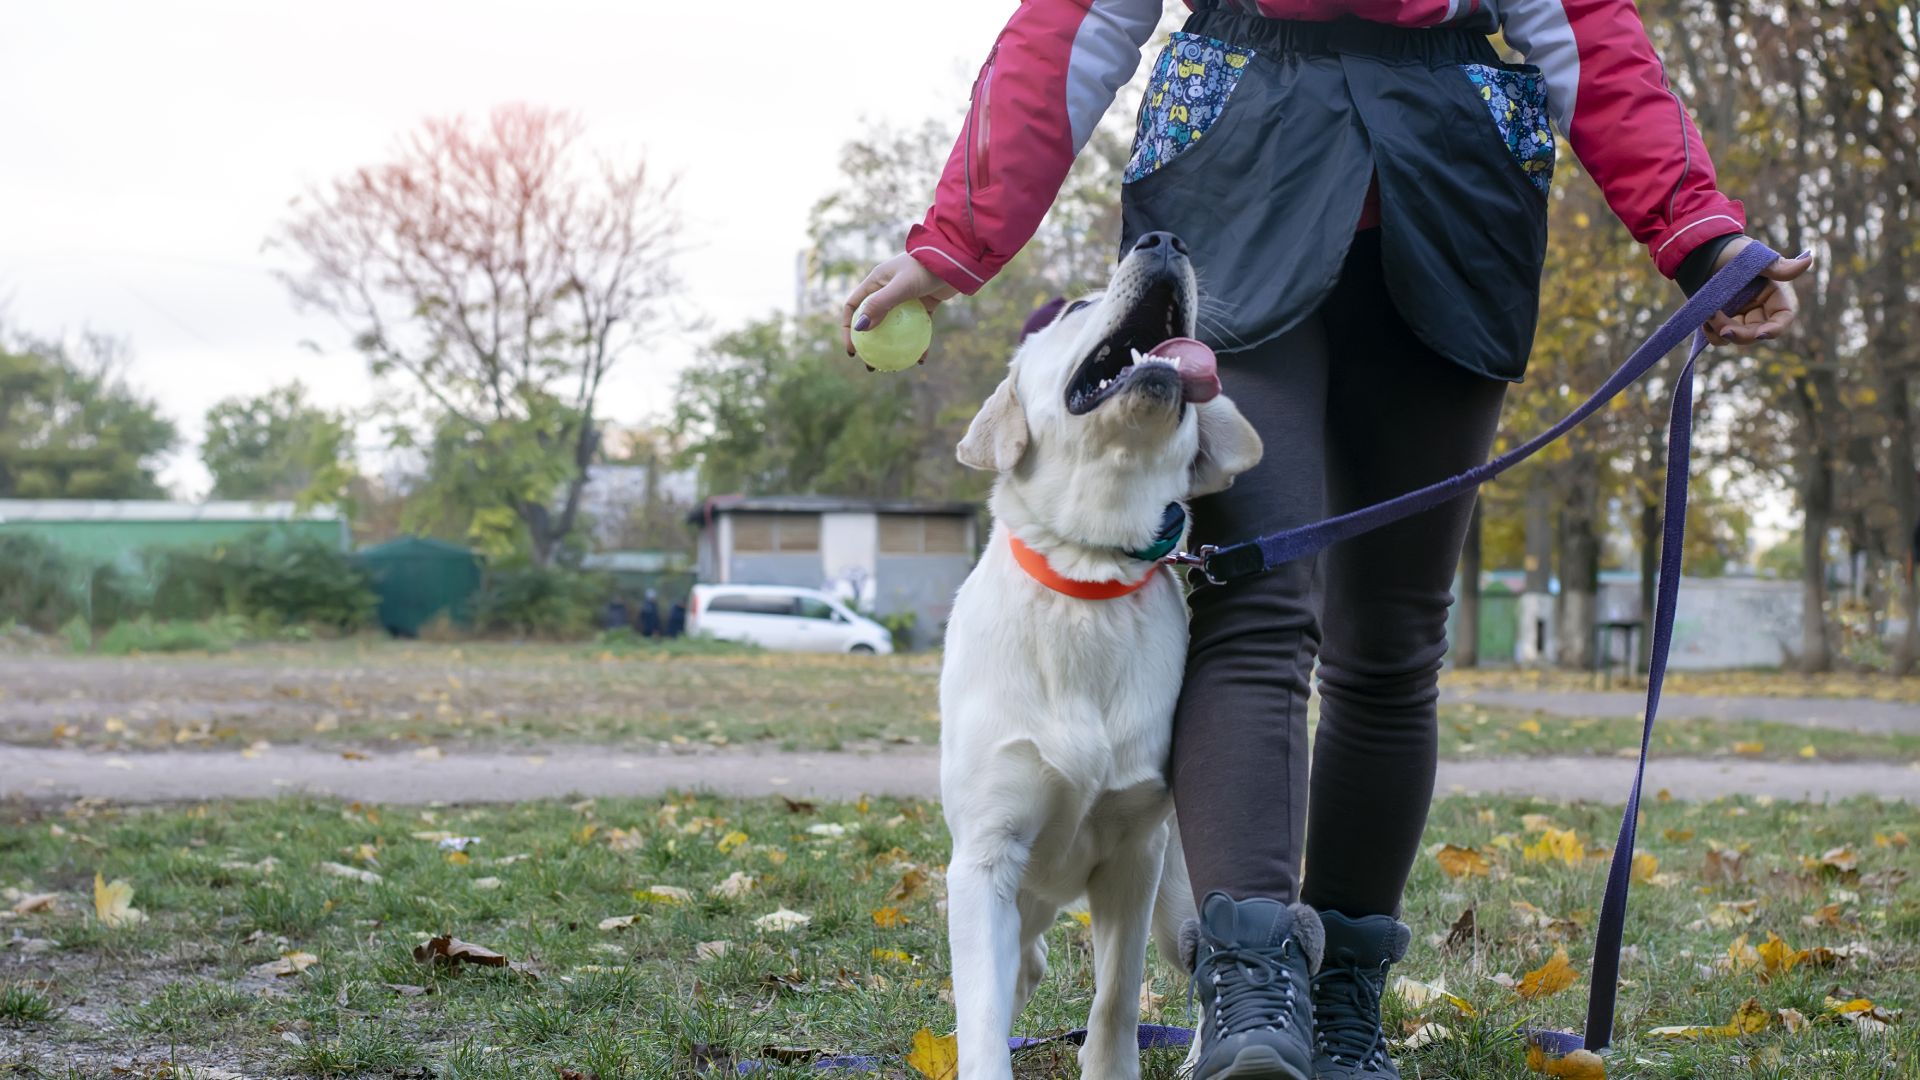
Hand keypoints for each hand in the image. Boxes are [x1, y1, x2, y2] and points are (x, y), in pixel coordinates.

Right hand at [840, 253, 956, 360]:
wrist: (955, 259)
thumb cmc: (925, 268)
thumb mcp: (901, 286)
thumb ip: (880, 304)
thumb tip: (860, 328)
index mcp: (876, 282)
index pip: (854, 306)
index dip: (848, 328)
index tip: (853, 349)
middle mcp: (888, 290)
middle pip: (872, 320)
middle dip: (869, 344)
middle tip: (871, 364)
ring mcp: (906, 299)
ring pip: (894, 327)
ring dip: (892, 347)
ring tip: (892, 366)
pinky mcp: (924, 305)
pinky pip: (917, 327)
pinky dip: (918, 342)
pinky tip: (921, 359)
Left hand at [1704, 237, 1814, 346]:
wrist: (1699, 252)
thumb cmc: (1730, 251)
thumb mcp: (1753, 258)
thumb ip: (1779, 267)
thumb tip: (1809, 261)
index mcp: (1771, 295)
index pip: (1782, 319)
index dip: (1775, 329)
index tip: (1761, 334)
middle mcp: (1757, 308)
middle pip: (1756, 333)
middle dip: (1740, 334)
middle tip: (1722, 329)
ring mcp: (1738, 316)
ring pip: (1736, 337)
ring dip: (1721, 332)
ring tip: (1708, 315)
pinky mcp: (1720, 320)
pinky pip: (1719, 338)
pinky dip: (1711, 333)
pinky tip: (1704, 319)